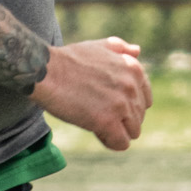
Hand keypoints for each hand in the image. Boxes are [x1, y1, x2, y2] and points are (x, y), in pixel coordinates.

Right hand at [33, 36, 150, 152]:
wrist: (46, 71)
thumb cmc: (68, 59)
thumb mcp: (98, 46)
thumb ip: (121, 48)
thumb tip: (138, 51)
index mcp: (133, 68)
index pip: (145, 99)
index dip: (127, 105)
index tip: (108, 104)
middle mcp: (131, 86)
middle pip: (138, 117)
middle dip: (120, 119)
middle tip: (96, 113)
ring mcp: (121, 105)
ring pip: (133, 132)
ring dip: (116, 131)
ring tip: (95, 123)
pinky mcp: (107, 121)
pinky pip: (121, 143)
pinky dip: (111, 142)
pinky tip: (97, 133)